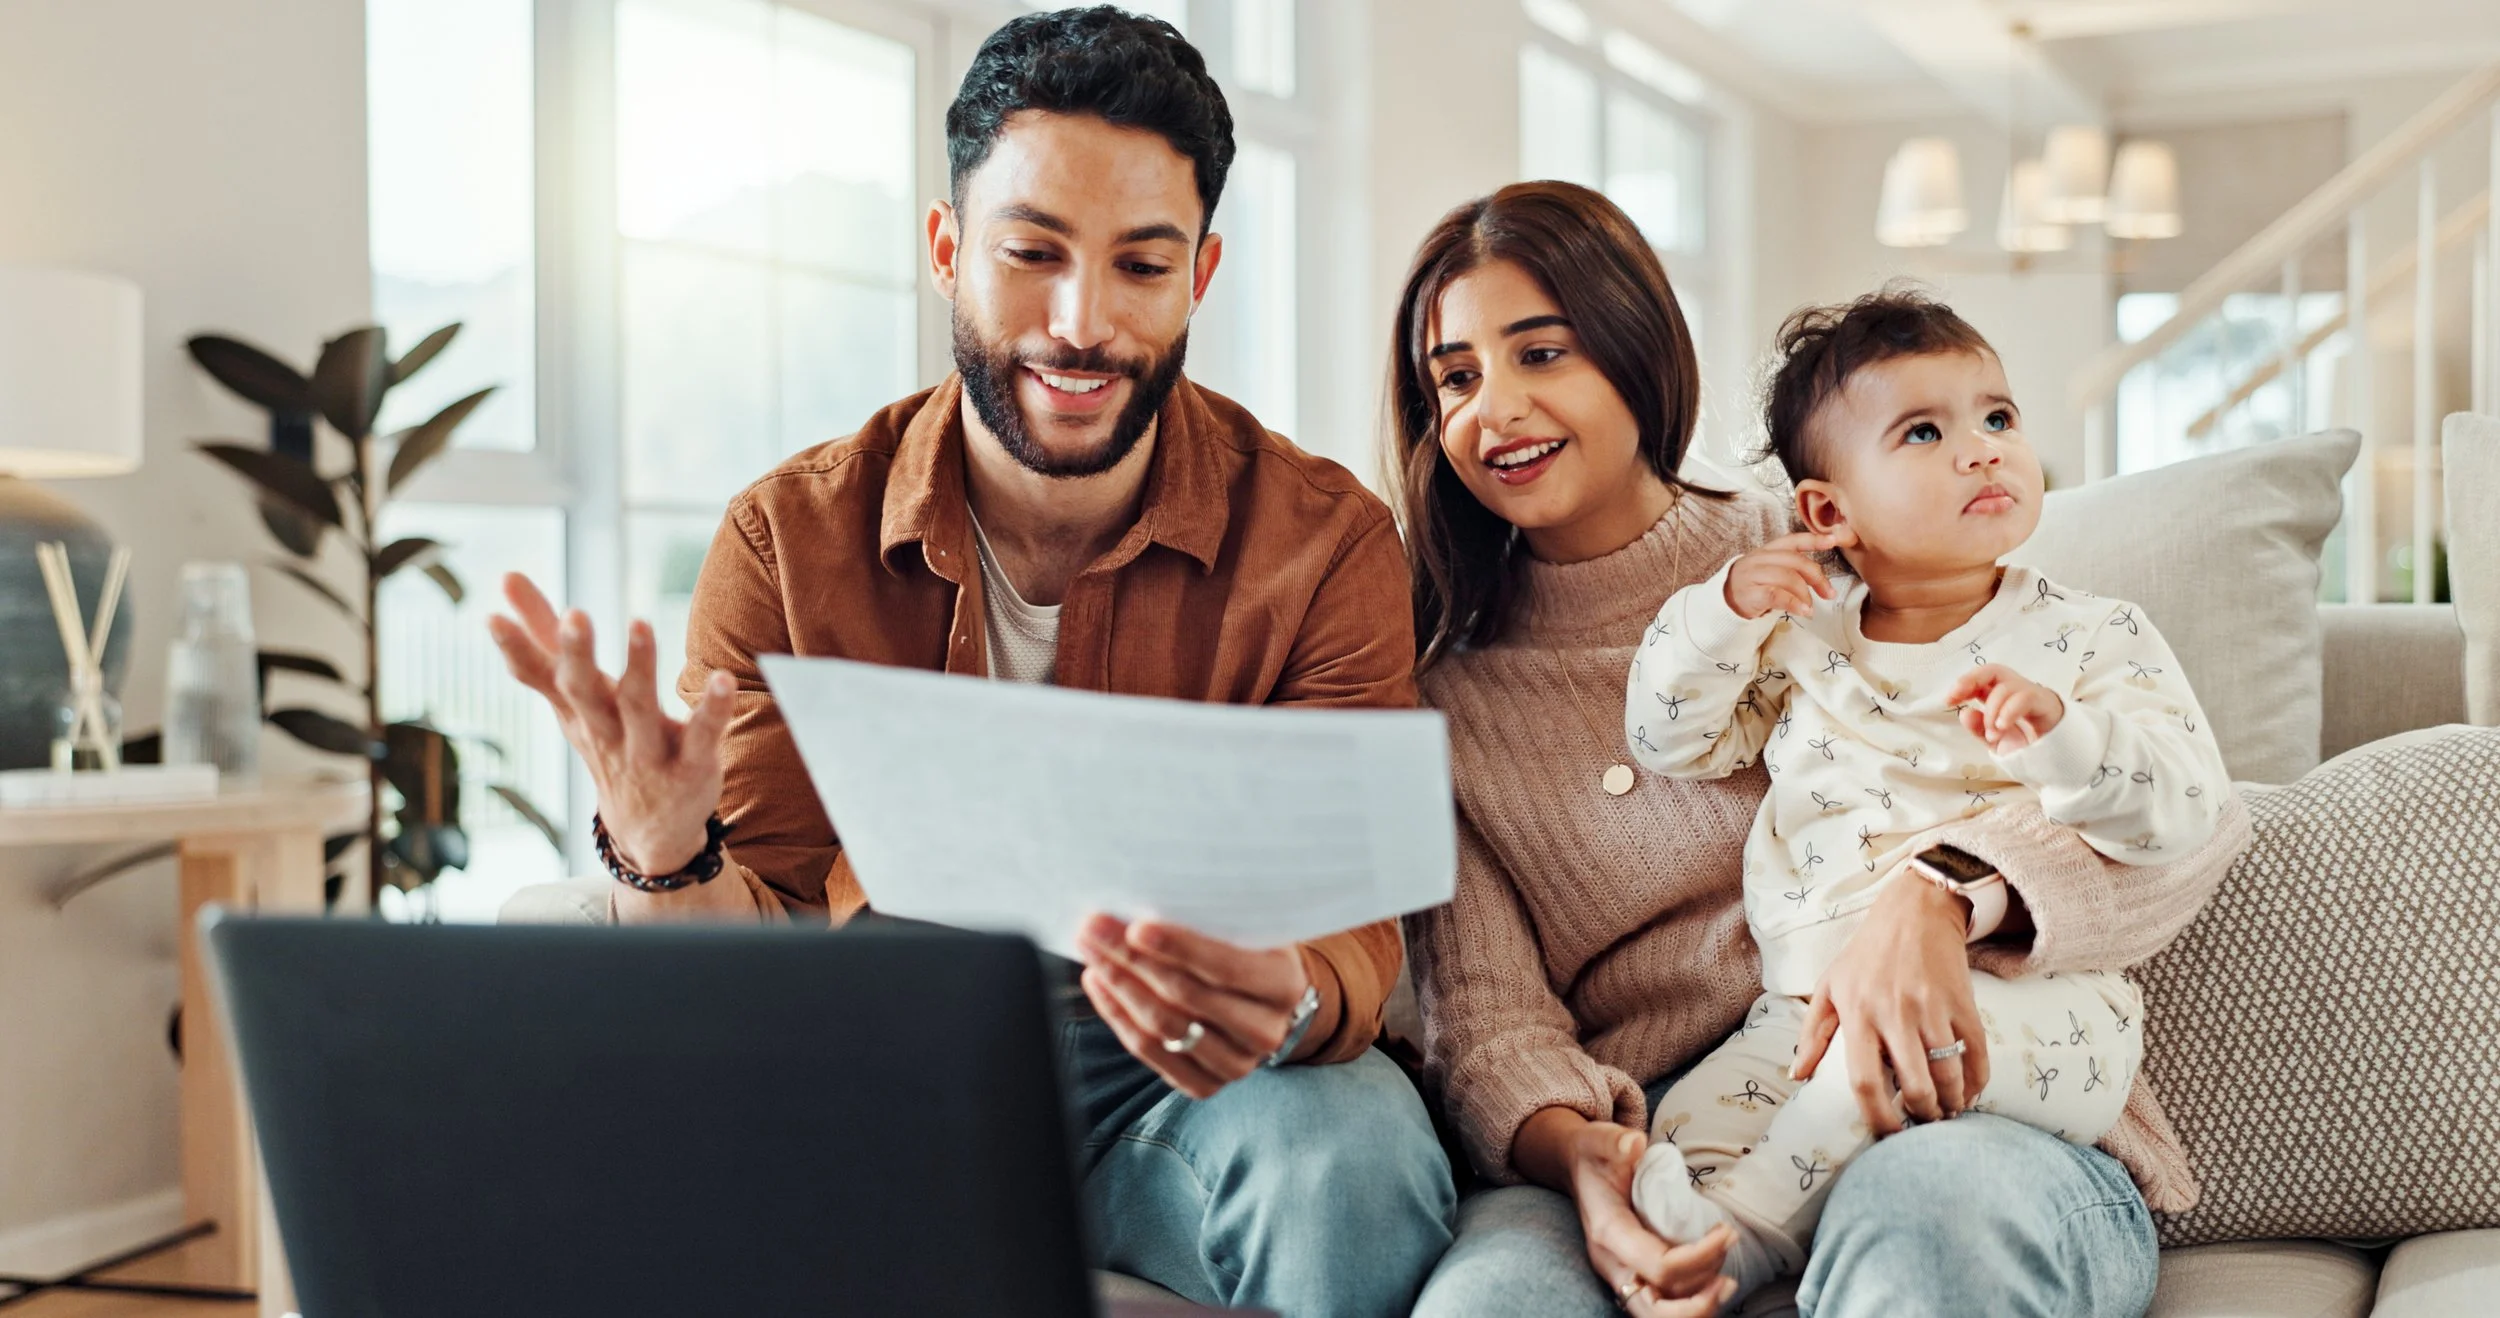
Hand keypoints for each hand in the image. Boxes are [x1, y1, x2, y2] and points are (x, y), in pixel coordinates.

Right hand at [486, 573, 730, 874]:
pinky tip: (724, 679)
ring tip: (640, 623)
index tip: (492, 618)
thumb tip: (507, 576)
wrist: (649, 830)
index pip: (542, 677)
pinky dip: (712, 710)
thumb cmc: (608, 741)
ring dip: (640, 668)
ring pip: (640, 710)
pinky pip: (702, 737)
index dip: (516, 650)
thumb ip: (544, 636)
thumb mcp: (574, 695)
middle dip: (577, 654)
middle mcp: (607, 729)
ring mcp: (647, 751)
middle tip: (574, 616)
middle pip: (585, 692)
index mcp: (579, 708)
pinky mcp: (691, 766)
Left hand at [1075, 915, 1310, 1098]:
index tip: (1135, 927)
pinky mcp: (1206, 1085)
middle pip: (1185, 996)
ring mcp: (1236, 1064)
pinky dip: (1117, 1017)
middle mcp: (1265, 1031)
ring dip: (1119, 985)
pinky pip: (1150, 1052)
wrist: (1266, 1003)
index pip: (1226, 966)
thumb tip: (1149, 892)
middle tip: (1095, 929)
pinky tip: (1100, 985)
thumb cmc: (1250, 950)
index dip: (1178, 947)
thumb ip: (1213, 917)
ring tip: (1092, 953)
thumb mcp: (1249, 927)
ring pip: (1163, 1026)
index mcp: (1283, 984)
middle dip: (1132, 959)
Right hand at [1536, 1113, 1735, 1315]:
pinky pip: (1662, 1304)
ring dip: (1698, 1306)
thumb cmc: (1594, 1154)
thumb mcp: (1600, 1139)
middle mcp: (1613, 1263)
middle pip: (1656, 1310)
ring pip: (1660, 1314)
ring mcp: (1621, 1273)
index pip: (1659, 1266)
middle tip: (1729, 1279)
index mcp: (1608, 1233)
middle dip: (1698, 1302)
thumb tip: (1635, 1145)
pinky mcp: (1633, 1275)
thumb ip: (1615, 1141)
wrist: (1578, 1166)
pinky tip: (1713, 1285)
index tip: (1725, 1232)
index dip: (1700, 1257)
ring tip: (1726, 1283)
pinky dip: (1690, 1302)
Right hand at [1724, 532, 1839, 619]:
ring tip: (1810, 608)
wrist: (1723, 604)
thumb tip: (1822, 581)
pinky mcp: (1750, 593)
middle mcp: (1759, 559)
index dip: (1814, 539)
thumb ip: (1791, 570)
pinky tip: (1804, 611)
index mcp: (1767, 551)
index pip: (1792, 540)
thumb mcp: (1771, 573)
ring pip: (1788, 577)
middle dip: (1817, 577)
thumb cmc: (1753, 589)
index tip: (1833, 540)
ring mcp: (1753, 575)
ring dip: (1805, 594)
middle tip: (1828, 593)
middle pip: (1795, 561)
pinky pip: (1777, 595)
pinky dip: (1795, 604)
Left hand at [1793, 876, 1988, 1134]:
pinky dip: (1976, 1083)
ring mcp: (1933, 1009)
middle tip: (1920, 1123)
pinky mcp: (1964, 1004)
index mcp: (1858, 1013)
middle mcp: (1896, 1014)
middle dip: (1921, 1116)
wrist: (1916, 912)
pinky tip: (1967, 1093)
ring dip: (1951, 1104)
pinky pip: (1977, 1055)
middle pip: (1915, 1086)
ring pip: (1949, 1075)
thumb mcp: (1829, 986)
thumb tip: (1798, 1077)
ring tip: (1944, 1112)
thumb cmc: (1866, 953)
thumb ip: (1812, 1034)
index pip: (1864, 1081)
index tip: (1887, 1134)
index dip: (1878, 1118)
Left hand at [1947, 664, 2063, 752]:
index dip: (1963, 684)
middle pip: (1993, 669)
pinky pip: (2025, 697)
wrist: (2056, 758)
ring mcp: (2031, 694)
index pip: (1981, 679)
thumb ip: (1979, 728)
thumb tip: (1964, 713)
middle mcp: (2015, 689)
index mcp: (2001, 695)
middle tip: (1957, 697)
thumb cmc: (2026, 743)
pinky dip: (2009, 711)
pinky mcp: (2046, 703)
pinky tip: (2002, 726)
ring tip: (1993, 733)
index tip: (1948, 700)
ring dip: (1992, 712)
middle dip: (1972, 679)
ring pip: (2006, 688)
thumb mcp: (1995, 740)